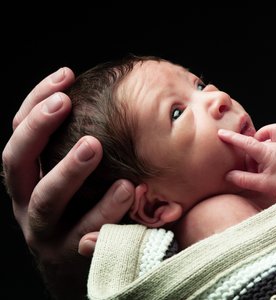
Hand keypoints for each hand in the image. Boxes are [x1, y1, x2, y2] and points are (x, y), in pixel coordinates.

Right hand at [2, 68, 134, 298]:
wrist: (80, 271)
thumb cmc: (84, 212)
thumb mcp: (75, 181)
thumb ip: (81, 150)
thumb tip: (109, 103)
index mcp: (28, 179)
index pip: (20, 133)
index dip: (35, 102)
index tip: (65, 74)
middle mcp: (27, 203)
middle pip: (16, 161)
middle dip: (37, 128)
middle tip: (64, 102)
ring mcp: (45, 231)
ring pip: (47, 199)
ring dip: (68, 170)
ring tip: (94, 146)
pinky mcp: (70, 256)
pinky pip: (86, 231)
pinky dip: (104, 210)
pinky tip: (126, 189)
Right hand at [218, 123, 275, 205]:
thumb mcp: (260, 184)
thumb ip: (242, 179)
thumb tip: (228, 176)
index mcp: (269, 153)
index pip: (247, 142)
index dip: (233, 138)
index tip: (222, 132)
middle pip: (259, 138)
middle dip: (253, 147)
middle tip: (253, 162)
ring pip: (274, 132)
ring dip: (266, 140)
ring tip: (264, 157)